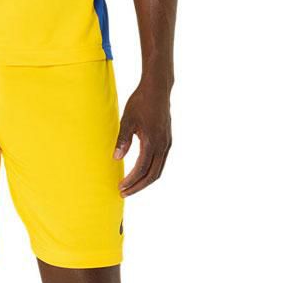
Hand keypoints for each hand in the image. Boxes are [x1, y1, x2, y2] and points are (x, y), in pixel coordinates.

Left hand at [113, 79, 171, 195]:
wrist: (157, 89)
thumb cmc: (140, 102)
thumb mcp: (127, 119)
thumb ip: (123, 140)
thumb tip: (116, 158)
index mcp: (152, 142)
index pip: (141, 169)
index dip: (131, 181)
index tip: (120, 188)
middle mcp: (163, 146)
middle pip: (152, 175)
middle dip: (138, 186)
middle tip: (124, 193)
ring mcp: (167, 143)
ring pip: (158, 170)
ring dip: (145, 180)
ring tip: (131, 186)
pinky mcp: (167, 140)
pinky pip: (161, 162)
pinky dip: (151, 171)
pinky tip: (141, 170)